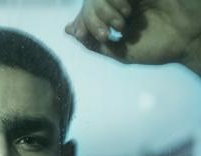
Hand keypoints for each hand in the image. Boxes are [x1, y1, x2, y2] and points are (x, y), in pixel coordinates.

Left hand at [65, 0, 200, 74]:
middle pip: (91, 2)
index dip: (84, 23)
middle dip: (94, 18)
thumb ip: (94, 43)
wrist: (184, 40)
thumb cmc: (156, 49)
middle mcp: (121, 3)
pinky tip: (128, 11)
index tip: (96, 36)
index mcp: (114, 19)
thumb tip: (69, 31)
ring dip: (106, 8)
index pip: (88, 14)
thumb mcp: (121, 53)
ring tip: (122, 24)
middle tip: (109, 33)